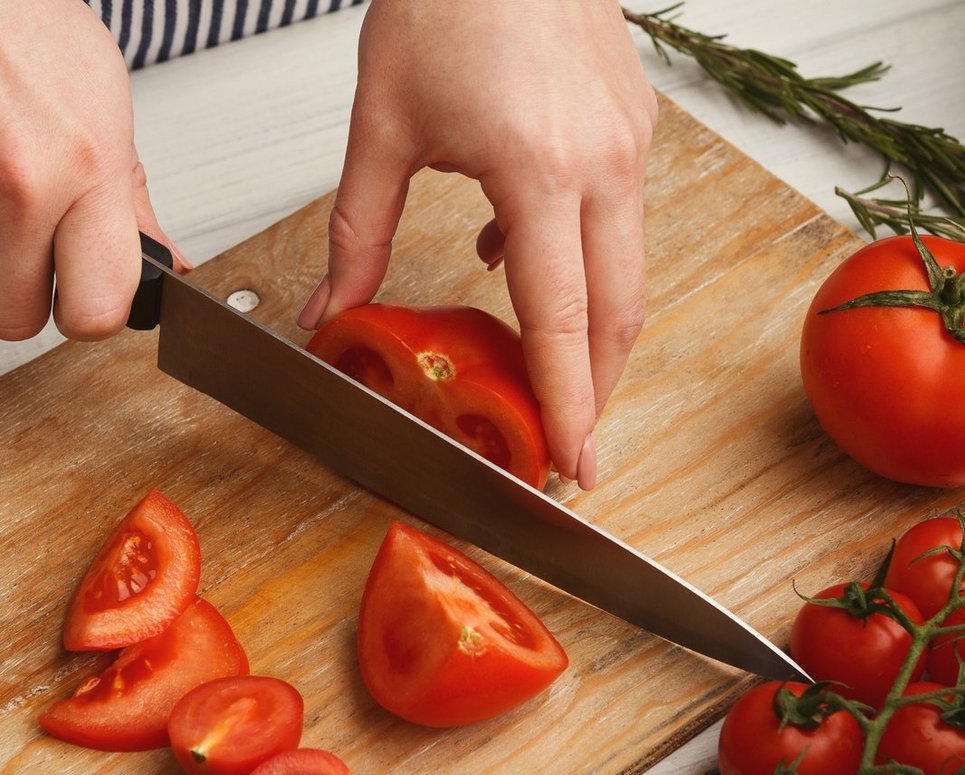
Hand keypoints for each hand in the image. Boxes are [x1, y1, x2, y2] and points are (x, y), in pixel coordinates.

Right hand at [0, 0, 184, 340]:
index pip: (99, 305)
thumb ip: (127, 194)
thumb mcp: (100, 98)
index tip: (72, 300)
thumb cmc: (13, 19)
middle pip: (10, 316)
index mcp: (89, 171)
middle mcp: (21, 186)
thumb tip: (164, 261)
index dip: (82, 314)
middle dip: (6, 286)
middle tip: (5, 233)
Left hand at [299, 0, 655, 489]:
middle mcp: (602, 163)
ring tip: (552, 379)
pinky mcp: (633, 121)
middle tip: (571, 451)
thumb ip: (358, 231)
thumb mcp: (382, 124)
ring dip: (594, 333)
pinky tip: (523, 263)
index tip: (570, 462)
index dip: (566, 403)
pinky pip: (619, 216)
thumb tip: (330, 309)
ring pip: (628, 270)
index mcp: (540, 171)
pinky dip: (584, 260)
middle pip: (617, 314)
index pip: (562, 320)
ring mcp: (628, 141)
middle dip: (595, 391)